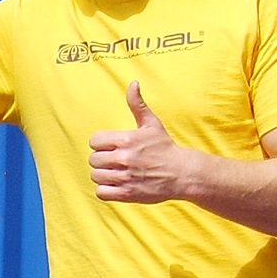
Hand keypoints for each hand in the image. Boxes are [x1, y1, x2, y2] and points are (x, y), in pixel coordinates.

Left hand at [88, 81, 185, 203]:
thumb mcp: (152, 124)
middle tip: (114, 160)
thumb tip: (133, 84)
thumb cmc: (164, 148)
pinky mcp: (127, 194)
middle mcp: (123, 158)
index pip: (95, 141)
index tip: (110, 147)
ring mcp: (125, 177)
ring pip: (96, 176)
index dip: (100, 144)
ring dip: (103, 175)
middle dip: (102, 159)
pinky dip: (105, 190)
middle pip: (94, 159)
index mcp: (126, 140)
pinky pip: (101, 192)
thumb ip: (138, 104)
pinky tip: (115, 184)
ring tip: (115, 172)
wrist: (182, 173)